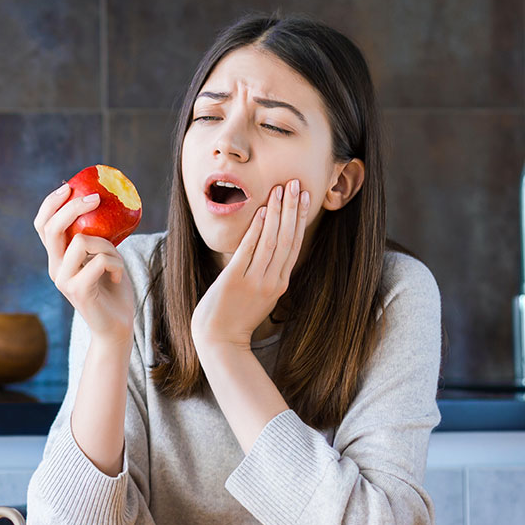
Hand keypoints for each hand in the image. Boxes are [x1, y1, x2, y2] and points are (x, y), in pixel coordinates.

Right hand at [33, 183, 134, 344]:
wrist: (116, 327)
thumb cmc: (113, 290)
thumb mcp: (104, 257)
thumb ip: (97, 238)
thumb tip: (103, 205)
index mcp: (57, 258)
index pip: (43, 225)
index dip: (51, 203)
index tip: (69, 186)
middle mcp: (55, 268)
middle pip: (52, 228)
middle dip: (73, 207)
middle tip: (96, 198)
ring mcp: (63, 280)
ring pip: (82, 242)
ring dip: (108, 245)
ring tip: (116, 262)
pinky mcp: (77, 290)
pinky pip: (99, 261)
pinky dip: (116, 263)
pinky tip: (117, 277)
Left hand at [191, 179, 309, 348]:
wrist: (219, 340)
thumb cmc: (236, 317)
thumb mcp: (261, 296)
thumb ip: (267, 274)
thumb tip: (269, 248)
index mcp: (280, 283)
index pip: (294, 245)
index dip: (300, 219)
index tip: (305, 197)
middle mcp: (272, 281)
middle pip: (287, 238)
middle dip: (293, 209)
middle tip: (297, 184)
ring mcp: (255, 280)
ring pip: (271, 240)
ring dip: (278, 212)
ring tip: (282, 189)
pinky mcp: (235, 280)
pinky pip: (249, 249)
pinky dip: (257, 228)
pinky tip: (261, 210)